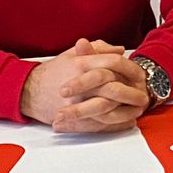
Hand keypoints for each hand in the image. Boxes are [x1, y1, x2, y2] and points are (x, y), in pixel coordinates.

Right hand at [21, 40, 147, 133]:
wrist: (29, 91)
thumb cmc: (53, 72)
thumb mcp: (73, 54)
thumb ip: (98, 49)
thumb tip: (120, 50)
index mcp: (81, 64)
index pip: (113, 63)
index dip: (131, 69)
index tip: (140, 75)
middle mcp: (80, 83)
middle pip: (113, 88)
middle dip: (132, 94)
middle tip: (144, 97)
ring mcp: (77, 103)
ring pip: (108, 108)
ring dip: (126, 111)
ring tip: (138, 111)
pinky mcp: (74, 119)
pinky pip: (99, 123)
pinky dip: (115, 124)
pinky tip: (126, 122)